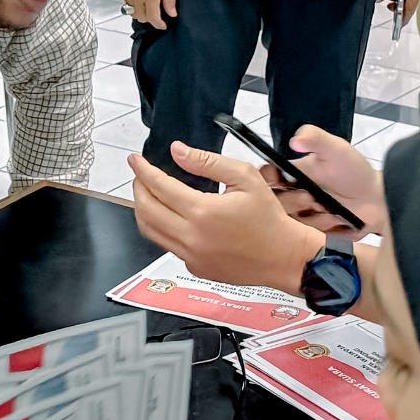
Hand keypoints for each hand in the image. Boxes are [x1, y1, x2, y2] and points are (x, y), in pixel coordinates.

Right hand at [121, 0, 176, 29]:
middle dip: (150, 18)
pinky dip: (134, 5)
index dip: (159, 24)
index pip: (153, 17)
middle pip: (141, 18)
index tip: (162, 25)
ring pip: (133, 12)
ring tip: (148, 6)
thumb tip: (172, 13)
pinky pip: (127, 4)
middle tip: (157, 14)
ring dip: (141, 12)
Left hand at [133, 147, 324, 291]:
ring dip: (144, 210)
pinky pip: (167, 245)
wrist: (283, 257)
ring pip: (150, 231)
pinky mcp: (194, 268)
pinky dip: (162, 228)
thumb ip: (207, 162)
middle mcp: (191, 237)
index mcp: (202, 212)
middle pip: (146, 210)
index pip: (159, 187)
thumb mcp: (244, 177)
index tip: (136, 160)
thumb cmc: (269, 219)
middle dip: (138, 188)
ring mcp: (191, 256)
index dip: (143, 171)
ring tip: (148, 194)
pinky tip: (171, 217)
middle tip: (140, 175)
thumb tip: (178, 151)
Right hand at [270, 126, 384, 238]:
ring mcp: (301, 216)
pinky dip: (321, 228)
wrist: (376, 199)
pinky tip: (336, 219)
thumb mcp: (336, 149)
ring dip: (310, 216)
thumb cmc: (354, 170)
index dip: (266, 180)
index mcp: (292, 174)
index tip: (278, 180)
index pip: (266, 177)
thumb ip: (316, 138)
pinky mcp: (311, 234)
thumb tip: (295, 139)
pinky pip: (304, 238)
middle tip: (311, 197)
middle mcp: (292, 195)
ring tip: (329, 208)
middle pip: (274, 203)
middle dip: (293, 200)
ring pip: (289, 222)